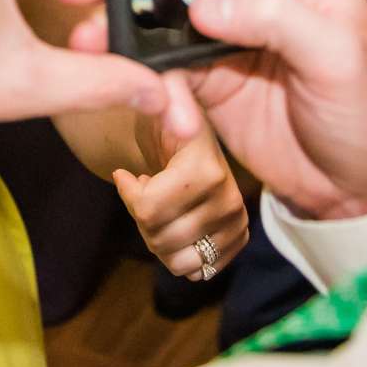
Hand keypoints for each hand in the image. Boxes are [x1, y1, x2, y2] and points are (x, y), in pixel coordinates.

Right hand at [63, 0, 366, 223]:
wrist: (363, 193)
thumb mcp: (339, 56)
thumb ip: (276, 18)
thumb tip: (204, 3)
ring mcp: (226, 35)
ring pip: (159, 15)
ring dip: (123, 31)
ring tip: (91, 48)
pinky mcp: (208, 80)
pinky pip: (163, 73)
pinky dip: (155, 92)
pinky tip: (173, 119)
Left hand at [116, 103, 248, 278]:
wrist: (188, 130)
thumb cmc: (162, 116)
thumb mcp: (154, 97)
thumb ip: (162, 96)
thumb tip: (174, 131)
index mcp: (206, 169)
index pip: (148, 210)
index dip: (129, 195)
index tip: (128, 174)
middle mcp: (230, 199)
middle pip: (160, 239)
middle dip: (142, 218)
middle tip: (145, 192)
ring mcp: (237, 222)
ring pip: (177, 261)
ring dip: (159, 238)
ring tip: (160, 207)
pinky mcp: (239, 238)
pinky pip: (199, 270)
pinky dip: (179, 253)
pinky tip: (176, 223)